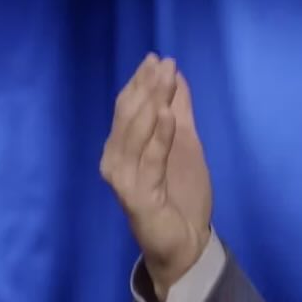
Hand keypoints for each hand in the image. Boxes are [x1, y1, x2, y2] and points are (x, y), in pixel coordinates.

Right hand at [100, 53, 213, 301]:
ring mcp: (122, 179)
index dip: (141, 82)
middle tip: (162, 62)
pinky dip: (157, 137)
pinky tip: (167, 115)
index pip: (128, 107)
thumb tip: (176, 75)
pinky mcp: (135, 196)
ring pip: (134, 134)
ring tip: (165, 79)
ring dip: (150, 103)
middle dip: (145, 87)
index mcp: (123, 147)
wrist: (186, 243)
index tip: (158, 58)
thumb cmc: (182, 195)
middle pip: (128, 115)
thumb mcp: (186, 144)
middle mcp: (115, 160)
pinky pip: (148, 161)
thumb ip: (180, 112)